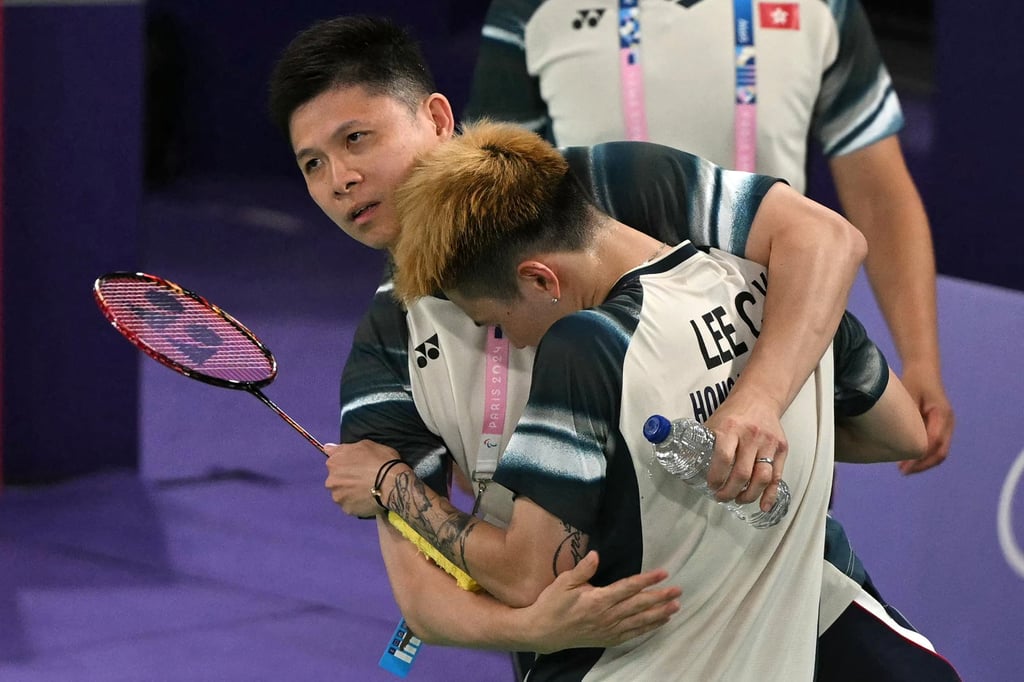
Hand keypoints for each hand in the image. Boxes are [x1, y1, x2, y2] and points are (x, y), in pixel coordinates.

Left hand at [323, 440, 401, 516]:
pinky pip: (350, 506)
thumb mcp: (364, 444)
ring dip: (350, 493)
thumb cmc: (381, 460)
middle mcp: (331, 481)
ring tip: (366, 491)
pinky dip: (357, 503)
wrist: (393, 483)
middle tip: (363, 479)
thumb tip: (327, 448)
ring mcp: (338, 497)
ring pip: (342, 494)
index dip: (346, 464)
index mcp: (334, 463)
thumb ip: (343, 448)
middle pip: (336, 480)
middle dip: (346, 480)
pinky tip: (368, 499)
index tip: (357, 466)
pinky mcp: (347, 510)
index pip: (334, 463)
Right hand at [522, 551, 680, 652]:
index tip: (663, 573)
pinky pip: (633, 633)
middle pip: (639, 605)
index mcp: (598, 600)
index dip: (647, 580)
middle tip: (678, 590)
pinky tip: (659, 622)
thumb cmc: (552, 604)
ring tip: (675, 606)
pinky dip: (648, 628)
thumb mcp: (563, 583)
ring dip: (659, 614)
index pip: (628, 588)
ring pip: (639, 621)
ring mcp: (609, 629)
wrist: (543, 632)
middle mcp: (607, 616)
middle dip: (660, 597)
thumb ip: (583, 570)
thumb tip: (596, 554)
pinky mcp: (608, 639)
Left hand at [705, 395, 787, 511]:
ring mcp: (768, 443)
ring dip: (748, 495)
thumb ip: (704, 443)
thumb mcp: (714, 422)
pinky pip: (777, 476)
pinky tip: (763, 506)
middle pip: (742, 473)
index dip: (716, 477)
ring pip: (762, 477)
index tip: (711, 486)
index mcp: (730, 428)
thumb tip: (685, 465)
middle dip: (729, 491)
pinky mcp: (781, 449)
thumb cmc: (733, 413)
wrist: (759, 397)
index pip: (723, 458)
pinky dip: (770, 494)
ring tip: (738, 499)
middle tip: (721, 496)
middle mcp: (751, 436)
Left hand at [897, 373, 953, 474]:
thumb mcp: (908, 394)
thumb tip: (896, 435)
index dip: (920, 455)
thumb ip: (906, 414)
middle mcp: (948, 423)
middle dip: (923, 463)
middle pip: (941, 451)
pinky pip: (936, 445)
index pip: (934, 441)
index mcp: (942, 415)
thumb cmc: (915, 380)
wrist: (924, 370)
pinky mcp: (940, 427)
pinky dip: (925, 455)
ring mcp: (946, 426)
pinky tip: (910, 458)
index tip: (904, 465)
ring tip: (905, 469)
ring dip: (924, 462)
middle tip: (903, 471)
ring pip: (940, 451)